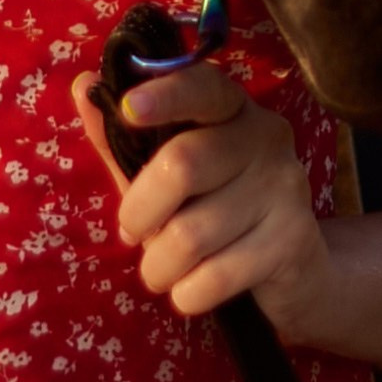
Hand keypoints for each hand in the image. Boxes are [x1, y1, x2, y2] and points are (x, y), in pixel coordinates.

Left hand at [72, 62, 333, 335]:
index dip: (166, 96)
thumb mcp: (169, 174)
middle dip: (139, 212)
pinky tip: (190, 290)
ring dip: (158, 266)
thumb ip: (125, 138)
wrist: (297, 271)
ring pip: (190, 234)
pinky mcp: (291, 241)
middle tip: (132, 232)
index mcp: (234, 109)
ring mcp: (284, 188)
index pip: (203, 88)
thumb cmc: (218, 209)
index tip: (127, 109)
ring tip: (161, 269)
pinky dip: (186, 295)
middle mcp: (266, 137)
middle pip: (182, 165)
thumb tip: (84, 87)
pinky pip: (214, 277)